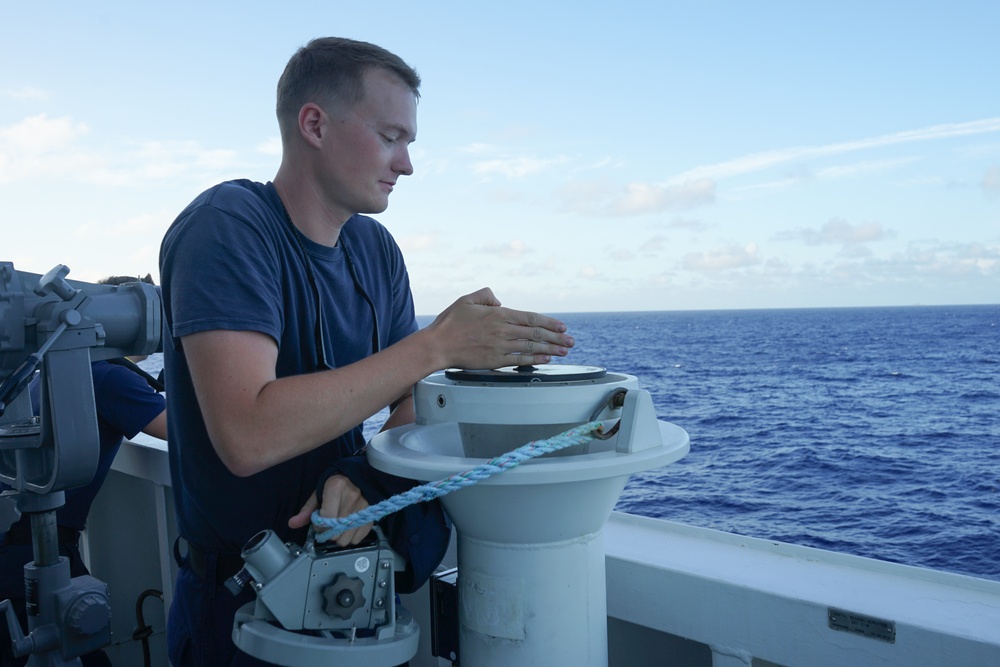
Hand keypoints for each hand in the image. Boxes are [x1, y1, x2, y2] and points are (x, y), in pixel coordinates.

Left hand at [288, 475, 371, 545]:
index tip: (319, 523)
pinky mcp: (371, 515)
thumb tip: (293, 523)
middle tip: (328, 525)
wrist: (361, 475)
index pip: (326, 520)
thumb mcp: (320, 491)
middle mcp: (351, 497)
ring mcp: (364, 507)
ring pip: (347, 538)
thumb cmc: (338, 483)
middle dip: (329, 533)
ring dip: (340, 537)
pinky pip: (358, 537)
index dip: (319, 526)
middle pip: (336, 532)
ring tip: (338, 527)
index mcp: (336, 488)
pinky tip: (348, 528)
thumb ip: (307, 509)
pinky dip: (351, 537)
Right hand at [426, 288, 573, 368]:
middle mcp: (502, 330)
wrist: (437, 345)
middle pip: (536, 334)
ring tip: (564, 351)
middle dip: (557, 337)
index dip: (550, 323)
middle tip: (570, 341)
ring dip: (551, 349)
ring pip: (531, 347)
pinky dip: (535, 360)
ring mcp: (499, 346)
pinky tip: (546, 359)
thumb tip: (499, 301)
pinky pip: (519, 360)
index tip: (562, 327)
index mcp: (498, 314)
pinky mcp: (494, 361)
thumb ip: (486, 295)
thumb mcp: (467, 299)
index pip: (531, 318)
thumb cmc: (450, 323)